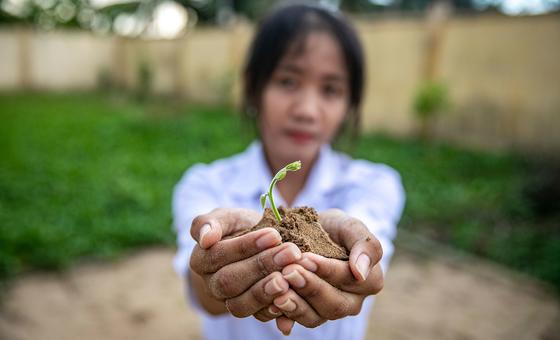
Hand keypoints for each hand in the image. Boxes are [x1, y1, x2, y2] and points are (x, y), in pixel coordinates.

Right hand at [189, 208, 301, 316]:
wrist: (259, 244)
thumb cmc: (240, 227)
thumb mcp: (226, 217)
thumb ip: (209, 222)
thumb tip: (205, 238)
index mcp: (201, 260)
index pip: (218, 255)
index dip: (245, 246)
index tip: (273, 235)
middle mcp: (212, 285)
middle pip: (229, 282)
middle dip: (262, 266)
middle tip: (290, 252)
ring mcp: (230, 301)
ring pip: (241, 304)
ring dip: (267, 291)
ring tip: (290, 276)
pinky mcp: (251, 311)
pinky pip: (259, 316)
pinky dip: (275, 309)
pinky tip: (291, 296)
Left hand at [253, 209, 383, 334]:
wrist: (307, 233)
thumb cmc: (333, 228)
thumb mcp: (349, 226)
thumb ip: (365, 244)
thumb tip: (361, 272)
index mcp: (369, 280)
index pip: (351, 280)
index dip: (328, 270)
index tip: (306, 258)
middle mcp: (351, 301)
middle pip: (334, 304)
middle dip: (310, 287)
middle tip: (288, 271)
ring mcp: (328, 311)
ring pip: (316, 317)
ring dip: (296, 304)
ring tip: (279, 288)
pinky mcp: (308, 315)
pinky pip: (298, 321)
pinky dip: (285, 315)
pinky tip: (272, 303)